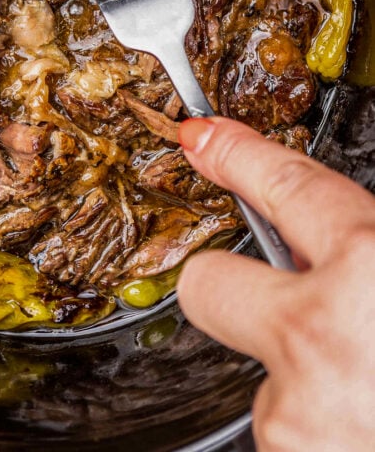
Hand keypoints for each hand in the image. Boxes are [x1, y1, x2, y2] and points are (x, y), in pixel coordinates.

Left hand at [176, 116, 374, 451]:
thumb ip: (374, 256)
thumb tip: (342, 239)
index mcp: (374, 264)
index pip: (280, 183)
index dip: (236, 155)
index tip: (205, 140)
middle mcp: (323, 336)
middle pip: (207, 283)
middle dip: (228, 285)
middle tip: (278, 298)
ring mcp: (298, 416)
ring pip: (265, 378)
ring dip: (306, 386)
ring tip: (373, 397)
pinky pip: (289, 437)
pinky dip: (323, 436)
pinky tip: (368, 432)